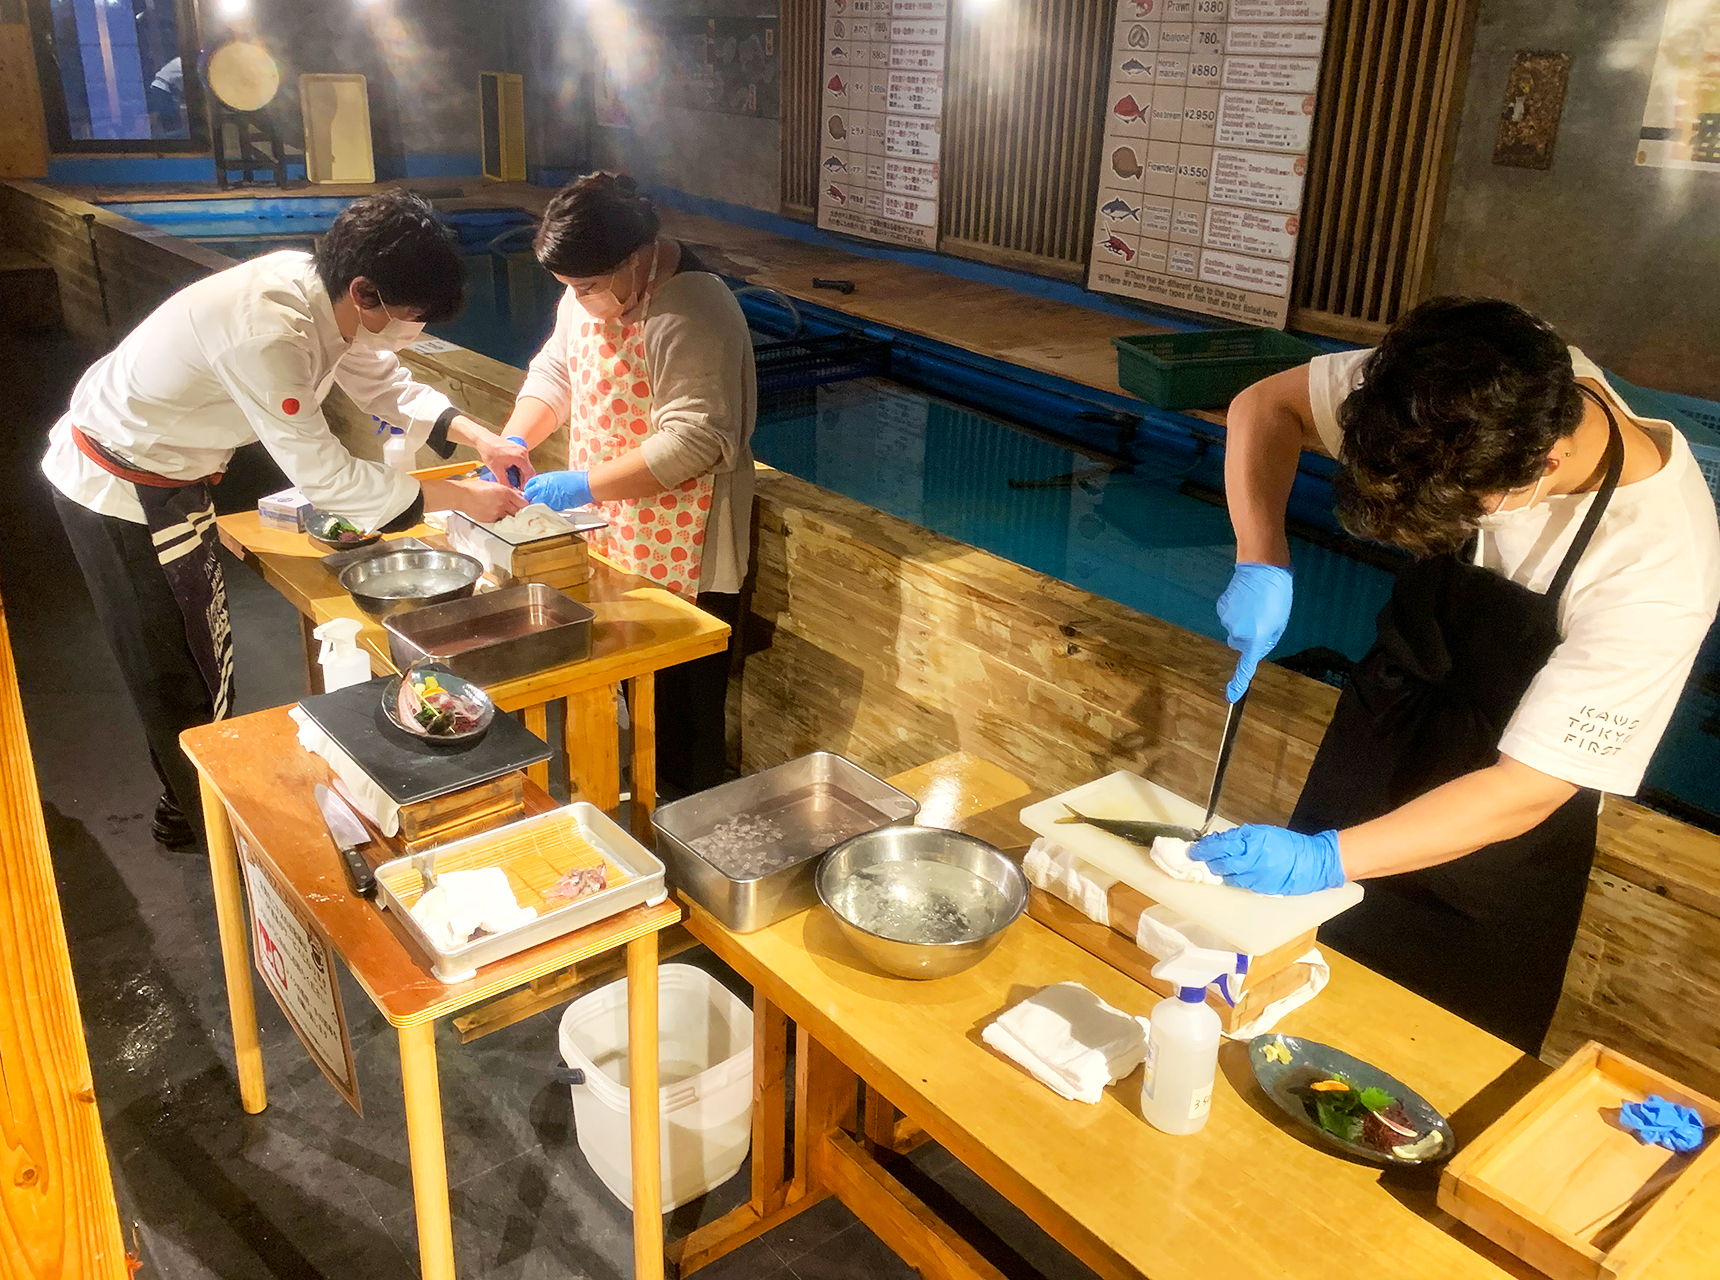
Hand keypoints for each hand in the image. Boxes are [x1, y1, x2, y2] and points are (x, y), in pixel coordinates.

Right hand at [445, 478, 527, 523]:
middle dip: (519, 511)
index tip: (526, 505)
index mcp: (505, 492)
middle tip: (519, 511)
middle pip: (518, 511)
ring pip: (510, 517)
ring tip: (506, 512)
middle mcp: (503, 503)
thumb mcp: (494, 484)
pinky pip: (500, 521)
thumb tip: (517, 495)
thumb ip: (507, 490)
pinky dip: (501, 518)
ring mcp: (497, 512)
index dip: (525, 504)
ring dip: (510, 516)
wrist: (462, 496)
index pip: (523, 502)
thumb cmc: (475, 488)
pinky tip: (496, 513)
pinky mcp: (491, 519)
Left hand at [472, 433, 534, 487]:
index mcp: (520, 457)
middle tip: (517, 486)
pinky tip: (511, 471)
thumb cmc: (489, 451)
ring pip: (526, 465)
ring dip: (521, 473)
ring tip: (513, 479)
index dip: (526, 483)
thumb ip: (505, 482)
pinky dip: (519, 467)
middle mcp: (523, 452)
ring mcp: (521, 449)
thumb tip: (510, 490)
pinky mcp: (518, 448)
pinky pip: (523, 460)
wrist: (484, 440)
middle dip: (524, 479)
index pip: (530, 474)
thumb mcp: (496, 470)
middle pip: (529, 470)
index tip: (521, 489)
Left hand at [524, 470, 593, 510]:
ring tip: (545, 503)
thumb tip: (540, 487)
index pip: (529, 486)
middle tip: (535, 500)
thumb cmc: (573, 480)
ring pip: (536, 504)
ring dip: (539, 505)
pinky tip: (553, 505)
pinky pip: (546, 509)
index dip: (529, 490)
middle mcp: (542, 489)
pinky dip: (547, 508)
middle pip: (529, 497)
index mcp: (542, 479)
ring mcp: (547, 499)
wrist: (583, 485)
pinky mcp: (553, 507)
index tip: (530, 493)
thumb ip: (545, 483)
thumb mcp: (555, 477)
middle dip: (531, 499)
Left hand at [1190, 825, 1343, 895]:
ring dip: (1221, 872)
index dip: (1203, 850)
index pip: (1219, 847)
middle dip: (1209, 862)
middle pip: (1220, 865)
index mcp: (1252, 843)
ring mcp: (1256, 878)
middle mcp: (1252, 861)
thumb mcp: (1263, 832)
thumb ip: (1241, 837)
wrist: (1313, 862)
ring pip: (1228, 878)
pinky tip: (1235, 875)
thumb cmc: (1287, 844)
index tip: (1192, 851)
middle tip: (1201, 859)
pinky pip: (1242, 885)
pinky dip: (1235, 879)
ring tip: (1218, 867)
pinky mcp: (1262, 889)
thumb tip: (1219, 841)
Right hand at [1217, 562, 1292, 701]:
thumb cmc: (1278, 595)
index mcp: (1255, 638)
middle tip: (1261, 620)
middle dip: (1248, 637)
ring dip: (1244, 621)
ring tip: (1256, 603)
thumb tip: (1256, 645)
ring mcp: (1227, 619)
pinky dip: (1236, 610)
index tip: (1231, 697)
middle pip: (1239, 643)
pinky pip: (1229, 615)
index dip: (1239, 683)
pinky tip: (1245, 597)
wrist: (1262, 567)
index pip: (1246, 666)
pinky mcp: (1221, 607)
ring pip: (1234, 628)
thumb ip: (1267, 638)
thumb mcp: (1280, 621)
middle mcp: (1238, 632)